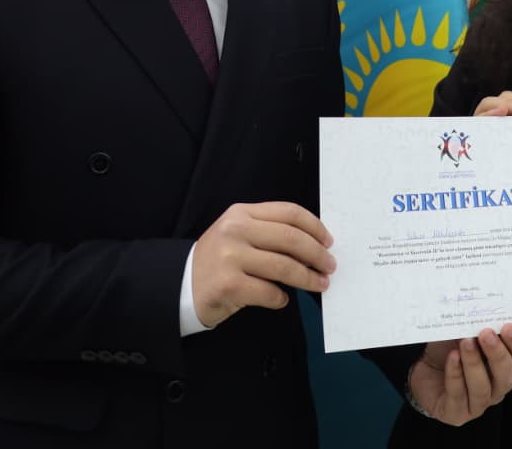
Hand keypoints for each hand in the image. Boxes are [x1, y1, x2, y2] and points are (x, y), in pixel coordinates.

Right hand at [191, 202, 334, 327]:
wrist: (181, 285)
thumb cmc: (218, 260)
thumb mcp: (238, 234)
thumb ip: (269, 232)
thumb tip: (314, 244)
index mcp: (241, 213)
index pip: (289, 212)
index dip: (315, 227)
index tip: (328, 241)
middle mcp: (235, 230)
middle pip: (291, 239)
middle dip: (317, 254)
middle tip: (330, 266)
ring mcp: (230, 257)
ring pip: (284, 266)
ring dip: (308, 278)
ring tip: (320, 284)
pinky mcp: (229, 285)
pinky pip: (269, 292)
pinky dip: (281, 298)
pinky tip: (282, 299)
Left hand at [407, 324, 511, 425]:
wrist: (422, 367)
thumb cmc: (448, 348)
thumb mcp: (463, 331)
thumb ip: (476, 324)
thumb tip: (484, 306)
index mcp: (503, 367)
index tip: (507, 326)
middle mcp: (495, 388)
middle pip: (507, 377)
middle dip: (498, 355)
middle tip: (485, 334)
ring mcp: (477, 404)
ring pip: (483, 389)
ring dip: (474, 364)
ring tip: (465, 343)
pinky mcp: (456, 413)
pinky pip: (459, 396)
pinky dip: (455, 374)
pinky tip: (451, 358)